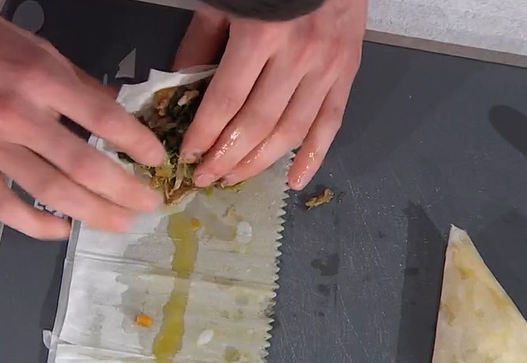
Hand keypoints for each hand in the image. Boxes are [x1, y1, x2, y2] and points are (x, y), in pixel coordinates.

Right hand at [0, 2, 163, 239]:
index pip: (105, 119)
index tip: (156, 160)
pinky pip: (6, 207)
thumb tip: (116, 111)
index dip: (137, 144)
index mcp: (42, 79)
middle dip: (125, 191)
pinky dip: (37, 226)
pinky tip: (62, 230)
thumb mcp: (38, 48)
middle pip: (84, 166)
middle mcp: (19, 115)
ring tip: (119, 223)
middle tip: (147, 203)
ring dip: (93, 213)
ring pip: (51, 193)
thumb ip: (77, 84)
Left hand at [172, 0, 366, 190]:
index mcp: (262, 34)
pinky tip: (293, 181)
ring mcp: (327, 67)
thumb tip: (179, 89)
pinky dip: (314, 157)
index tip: (187, 155)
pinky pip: (331, 123)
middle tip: (205, 177)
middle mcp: (298, 56)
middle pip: (257, 124)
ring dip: (259, 162)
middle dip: (226, 157)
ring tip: (234, 178)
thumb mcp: (225, 1)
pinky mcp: (348, 72)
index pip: (227, 101)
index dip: (204, 134)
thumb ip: (201, 44)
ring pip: (291, 131)